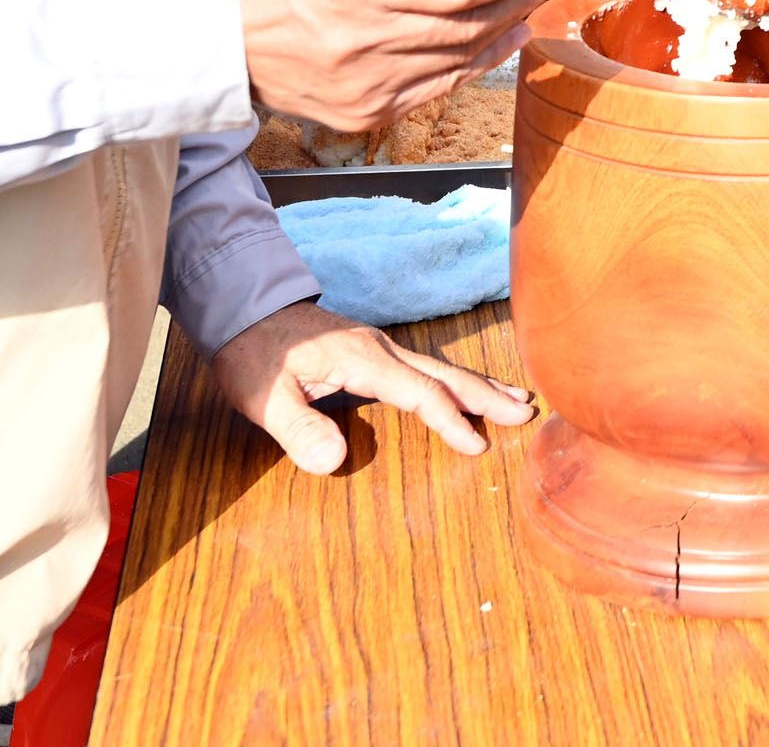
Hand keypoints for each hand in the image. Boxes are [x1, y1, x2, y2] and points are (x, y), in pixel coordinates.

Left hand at [208, 299, 534, 474]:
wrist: (240, 307)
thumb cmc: (252, 354)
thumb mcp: (264, 397)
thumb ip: (298, 428)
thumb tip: (336, 461)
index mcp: (362, 359)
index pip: (419, 391)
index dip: (449, 420)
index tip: (477, 446)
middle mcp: (379, 349)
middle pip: (444, 374)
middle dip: (486, 394)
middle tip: (527, 412)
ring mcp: (378, 346)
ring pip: (439, 367)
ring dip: (478, 385)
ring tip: (516, 399)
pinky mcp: (370, 350)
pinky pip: (424, 366)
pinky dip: (454, 379)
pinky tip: (464, 389)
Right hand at [236, 0, 550, 131]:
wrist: (221, 37)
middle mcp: (361, 42)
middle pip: (472, 24)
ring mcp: (365, 88)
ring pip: (464, 60)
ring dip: (505, 30)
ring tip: (525, 5)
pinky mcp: (365, 117)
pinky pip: (439, 88)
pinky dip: (475, 62)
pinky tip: (496, 40)